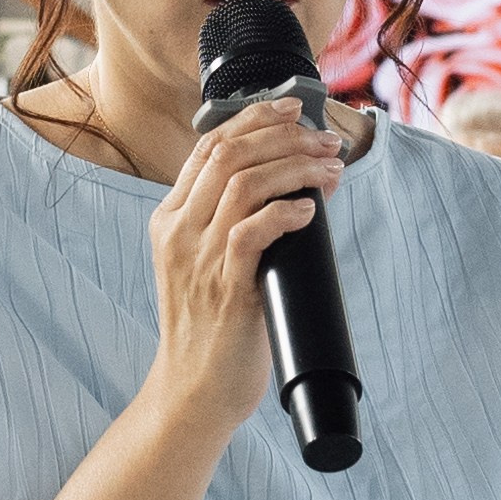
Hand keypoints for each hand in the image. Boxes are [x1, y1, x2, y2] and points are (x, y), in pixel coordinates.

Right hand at [143, 98, 344, 441]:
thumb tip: (289, 190)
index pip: (209, 147)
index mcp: (169, 220)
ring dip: (296, 167)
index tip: (294, 108)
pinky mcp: (224, 286)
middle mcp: (178, 232)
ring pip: (245, 183)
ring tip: (330, 169)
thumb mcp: (205, 267)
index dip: (255, 118)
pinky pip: (254, 230)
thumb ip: (228, 227)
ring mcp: (198, 258)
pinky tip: (310, 209)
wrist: (193, 391)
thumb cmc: (210, 331)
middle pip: (229, 154)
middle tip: (326, 141)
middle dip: (285, 136)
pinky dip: (287, 210)